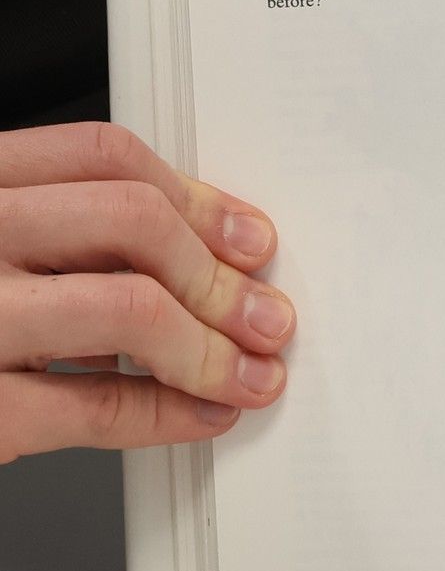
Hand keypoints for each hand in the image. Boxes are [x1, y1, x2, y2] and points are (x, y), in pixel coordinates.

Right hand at [0, 123, 292, 463]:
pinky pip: (96, 406)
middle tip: (265, 316)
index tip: (249, 239)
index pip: (97, 155)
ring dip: (213, 348)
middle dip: (219, 275)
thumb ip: (52, 239)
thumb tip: (196, 259)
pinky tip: (201, 415)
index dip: (195, 197)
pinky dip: (170, 414)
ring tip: (249, 373)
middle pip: (130, 220)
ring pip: (129, 308)